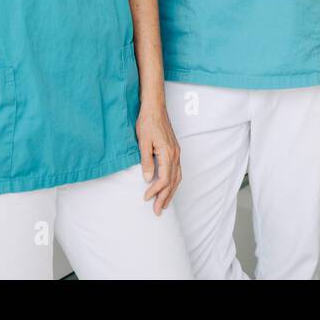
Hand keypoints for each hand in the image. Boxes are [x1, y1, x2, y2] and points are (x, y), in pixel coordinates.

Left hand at [136, 101, 181, 215]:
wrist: (155, 107)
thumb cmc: (147, 122)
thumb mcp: (142, 142)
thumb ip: (146, 161)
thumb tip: (147, 179)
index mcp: (167, 153)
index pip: (164, 179)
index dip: (155, 191)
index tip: (146, 198)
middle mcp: (175, 154)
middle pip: (173, 182)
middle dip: (165, 197)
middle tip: (157, 211)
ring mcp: (176, 152)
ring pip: (177, 178)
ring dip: (171, 192)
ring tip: (164, 204)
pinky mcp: (174, 150)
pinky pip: (177, 171)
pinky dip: (173, 182)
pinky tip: (169, 187)